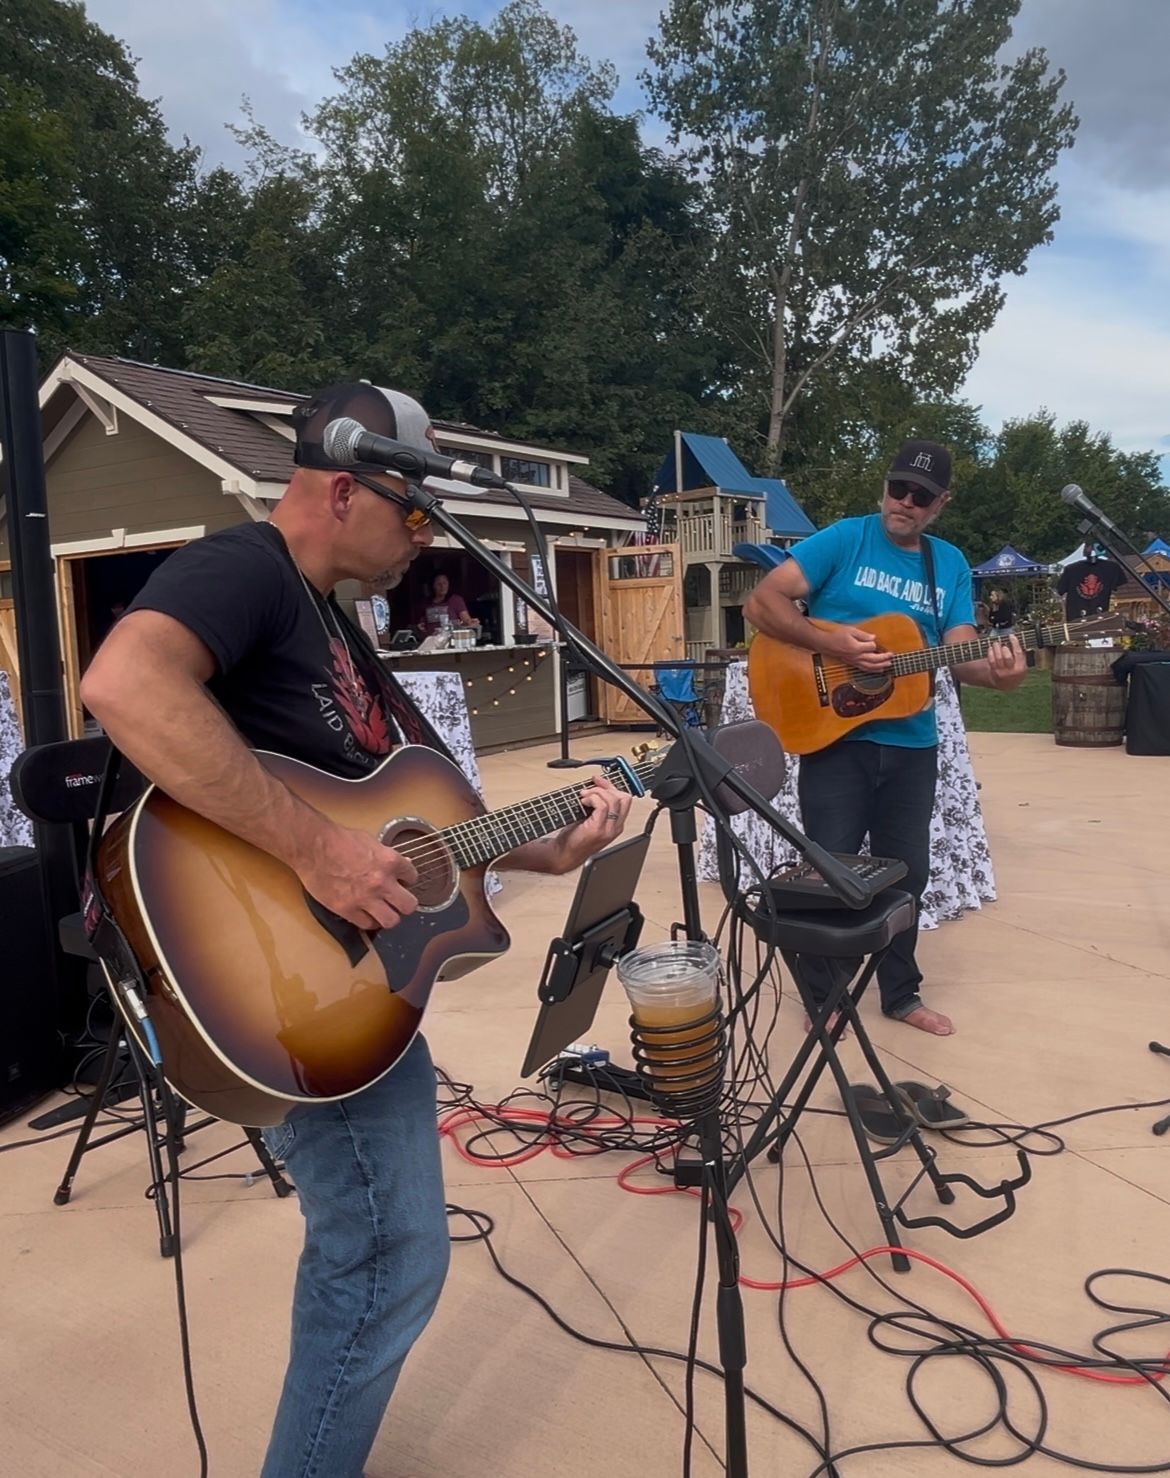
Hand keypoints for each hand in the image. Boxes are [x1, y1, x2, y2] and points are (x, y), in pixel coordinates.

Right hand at [297, 825, 418, 929]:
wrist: (313, 847)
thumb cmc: (339, 839)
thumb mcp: (370, 841)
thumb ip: (387, 856)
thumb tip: (402, 866)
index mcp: (390, 861)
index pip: (413, 877)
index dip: (407, 879)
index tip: (401, 881)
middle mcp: (382, 882)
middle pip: (409, 906)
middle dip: (405, 903)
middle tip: (397, 901)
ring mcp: (365, 898)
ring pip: (391, 921)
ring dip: (389, 916)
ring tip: (382, 911)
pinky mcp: (347, 909)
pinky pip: (367, 925)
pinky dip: (368, 921)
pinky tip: (365, 914)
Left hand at [550, 773, 632, 872]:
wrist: (564, 854)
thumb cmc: (574, 838)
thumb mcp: (589, 818)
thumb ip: (597, 806)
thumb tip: (595, 786)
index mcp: (616, 824)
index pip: (625, 800)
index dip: (612, 787)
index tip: (598, 781)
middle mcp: (615, 827)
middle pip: (623, 798)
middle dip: (606, 787)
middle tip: (591, 788)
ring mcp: (608, 830)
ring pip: (613, 800)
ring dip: (596, 792)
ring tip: (584, 797)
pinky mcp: (598, 830)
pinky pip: (603, 806)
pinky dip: (592, 798)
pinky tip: (583, 802)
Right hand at [824, 624, 891, 672]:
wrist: (825, 644)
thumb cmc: (836, 635)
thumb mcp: (850, 630)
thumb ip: (863, 635)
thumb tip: (873, 638)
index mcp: (856, 648)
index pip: (872, 647)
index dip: (874, 644)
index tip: (873, 640)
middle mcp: (856, 656)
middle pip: (874, 659)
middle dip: (884, 658)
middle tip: (892, 656)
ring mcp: (854, 661)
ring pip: (870, 666)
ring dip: (880, 666)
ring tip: (888, 665)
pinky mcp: (852, 663)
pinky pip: (864, 669)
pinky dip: (873, 670)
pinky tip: (878, 670)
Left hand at [986, 635, 1026, 688]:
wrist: (1007, 684)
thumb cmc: (1016, 670)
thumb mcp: (1022, 664)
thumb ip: (1021, 655)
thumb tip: (1016, 640)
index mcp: (1020, 667)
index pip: (1018, 653)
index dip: (1015, 643)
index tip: (1011, 636)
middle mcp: (1011, 670)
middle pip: (1007, 657)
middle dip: (1004, 648)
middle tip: (1002, 644)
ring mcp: (1002, 672)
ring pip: (998, 658)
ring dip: (996, 648)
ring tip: (996, 643)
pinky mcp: (994, 672)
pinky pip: (991, 661)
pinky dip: (990, 653)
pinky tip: (991, 648)